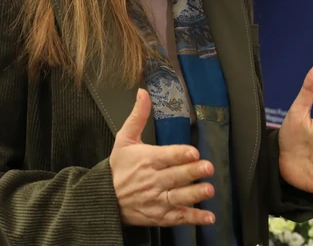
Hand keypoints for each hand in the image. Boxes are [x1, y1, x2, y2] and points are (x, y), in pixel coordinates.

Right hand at [110, 89, 215, 226]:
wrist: (104, 198)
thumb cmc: (118, 167)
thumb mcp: (124, 139)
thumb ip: (138, 116)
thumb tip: (143, 93)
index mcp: (146, 160)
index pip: (165, 156)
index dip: (179, 154)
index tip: (193, 152)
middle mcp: (152, 180)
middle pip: (174, 176)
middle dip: (192, 172)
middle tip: (208, 167)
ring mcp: (156, 200)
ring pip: (177, 197)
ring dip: (194, 194)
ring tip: (208, 190)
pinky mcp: (159, 216)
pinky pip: (178, 218)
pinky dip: (193, 218)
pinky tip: (208, 217)